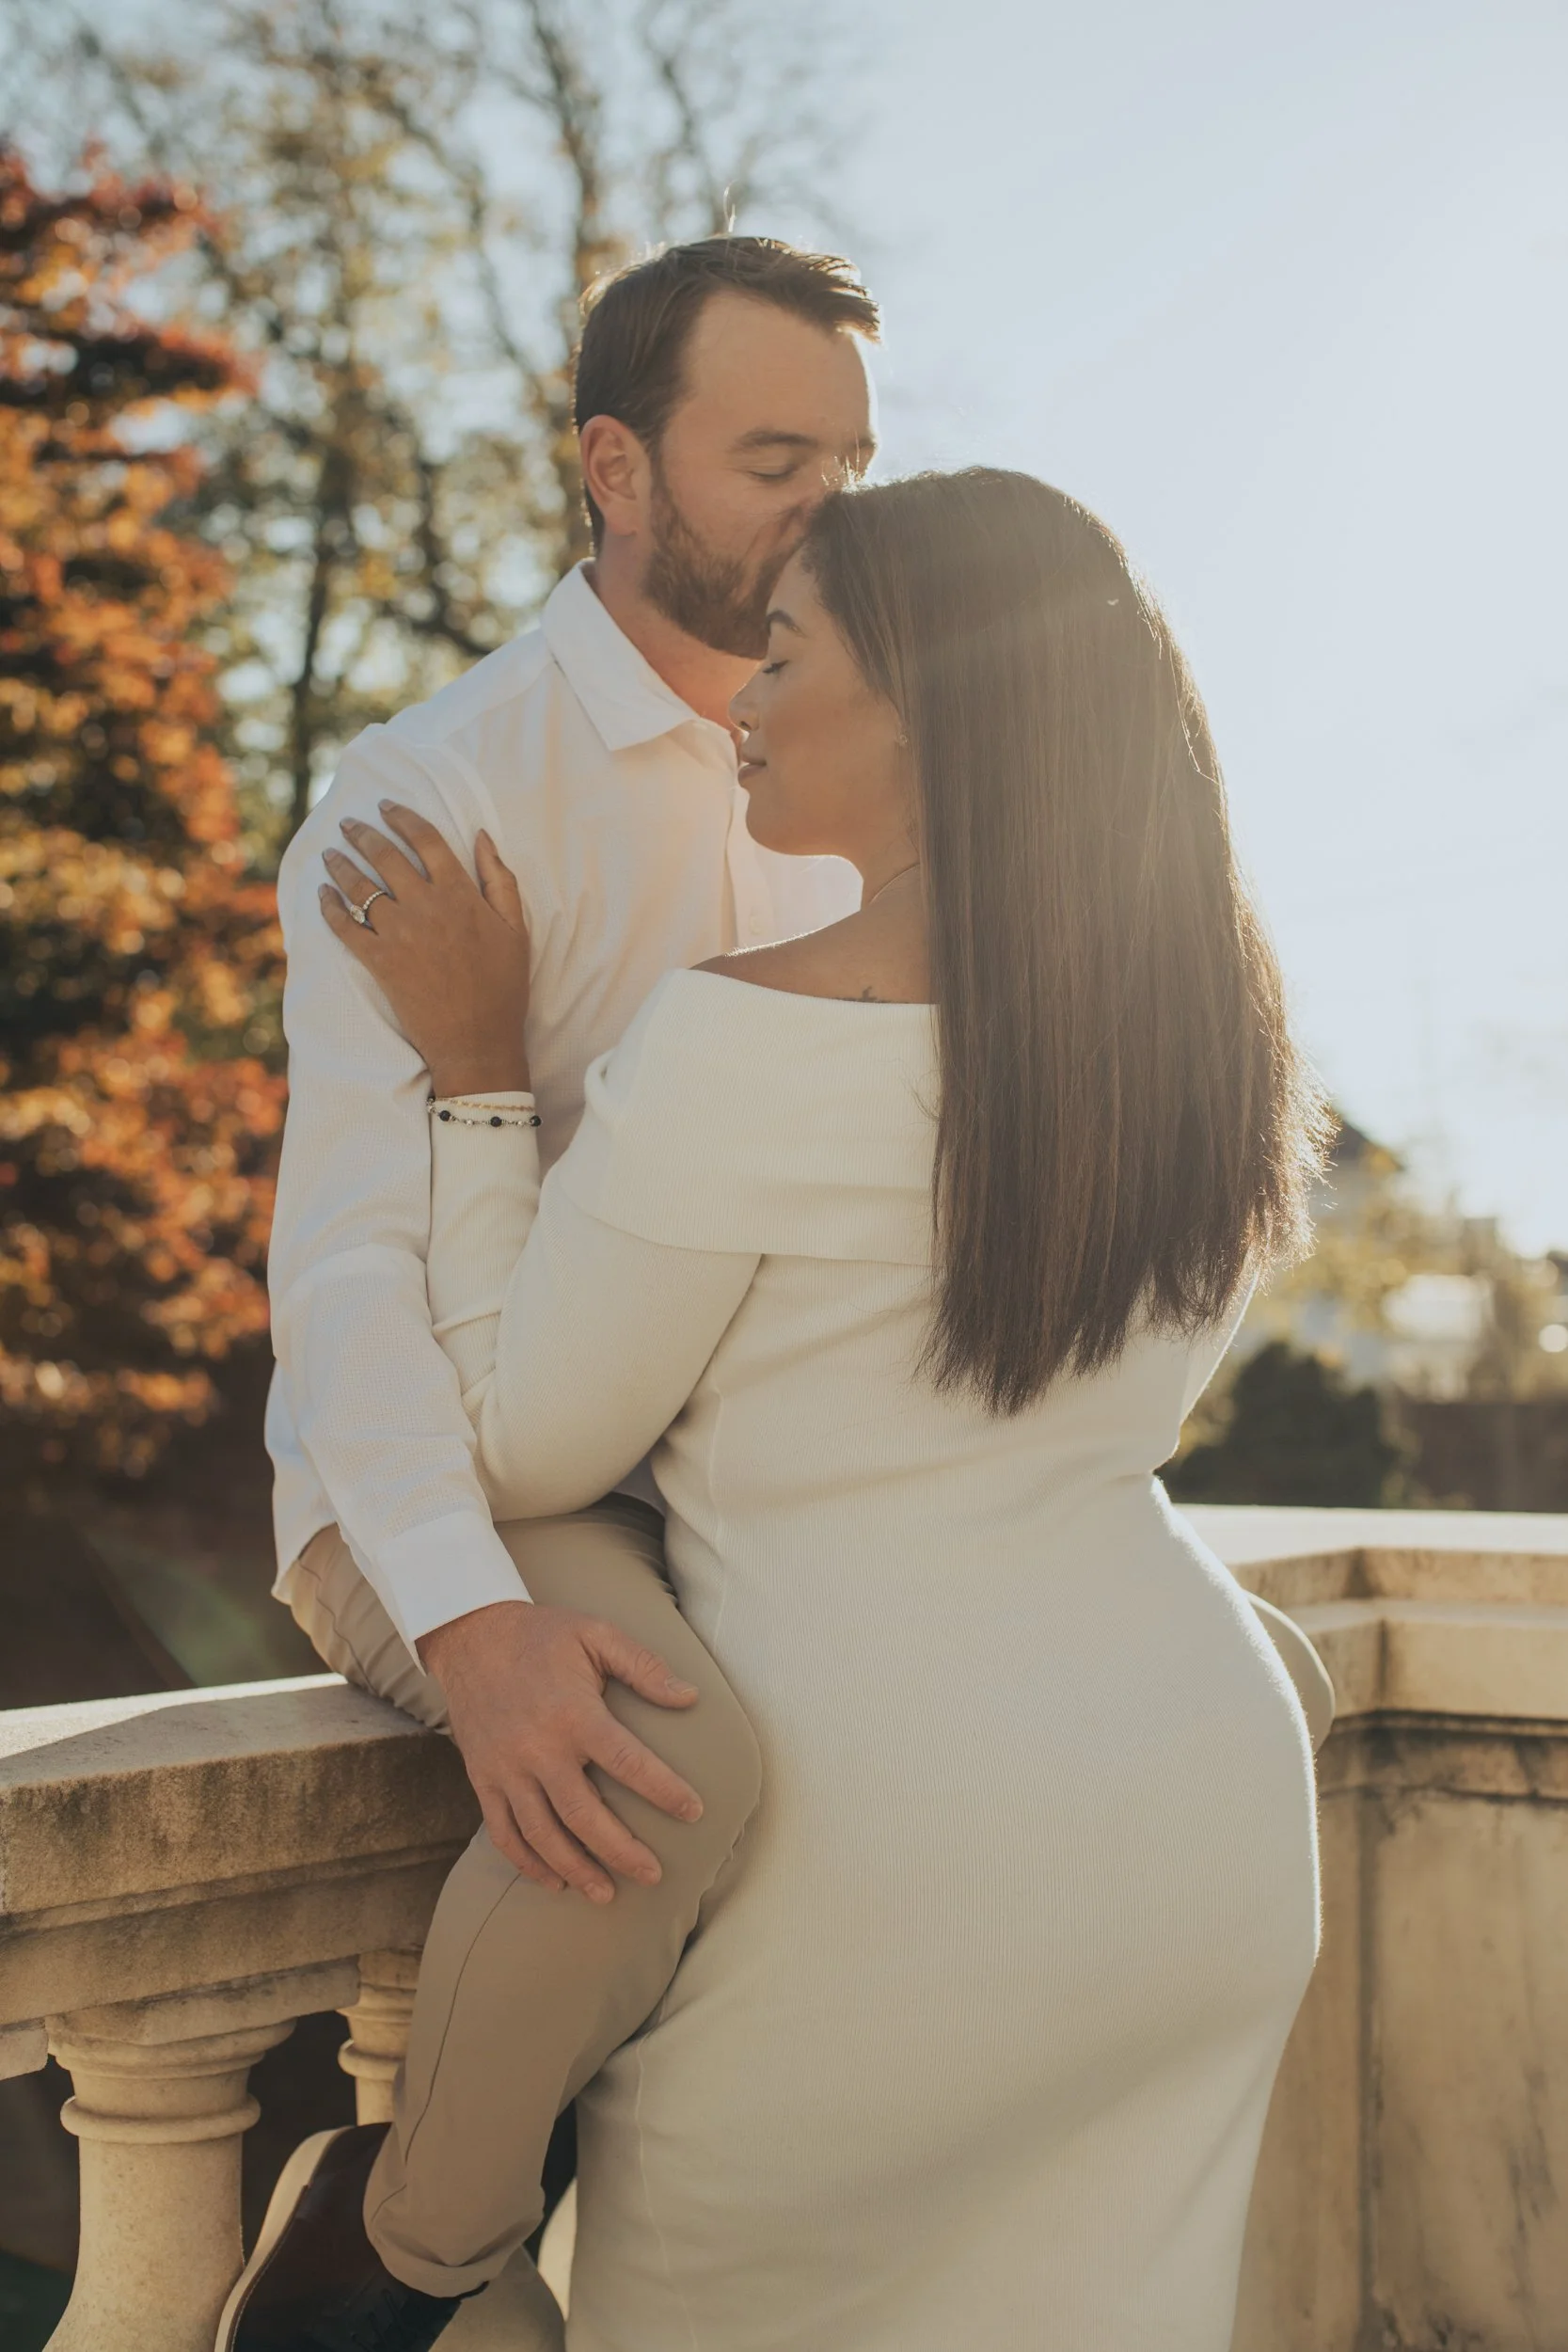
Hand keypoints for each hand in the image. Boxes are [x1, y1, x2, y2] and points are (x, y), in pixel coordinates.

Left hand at [320, 802, 530, 1095]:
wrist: (477, 1042)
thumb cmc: (503, 987)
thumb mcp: (517, 929)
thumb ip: (500, 879)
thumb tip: (482, 837)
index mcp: (460, 894)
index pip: (426, 839)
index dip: (403, 817)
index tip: (387, 806)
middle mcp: (425, 906)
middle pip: (385, 856)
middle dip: (362, 834)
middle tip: (348, 823)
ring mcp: (398, 933)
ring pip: (359, 886)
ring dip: (340, 864)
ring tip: (330, 853)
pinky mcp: (378, 961)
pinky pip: (345, 927)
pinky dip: (329, 907)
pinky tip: (323, 894)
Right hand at [419, 1599, 704, 1902]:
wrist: (470, 1635)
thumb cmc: (542, 1635)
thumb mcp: (596, 1634)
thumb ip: (644, 1666)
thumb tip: (690, 1697)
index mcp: (574, 1713)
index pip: (628, 1762)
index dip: (664, 1791)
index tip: (694, 1812)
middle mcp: (538, 1749)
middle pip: (584, 1815)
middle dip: (621, 1851)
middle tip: (653, 1874)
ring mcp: (506, 1769)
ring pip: (542, 1834)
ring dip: (575, 1869)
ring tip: (606, 1894)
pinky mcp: (484, 1779)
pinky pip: (503, 1832)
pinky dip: (528, 1863)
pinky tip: (554, 1881)